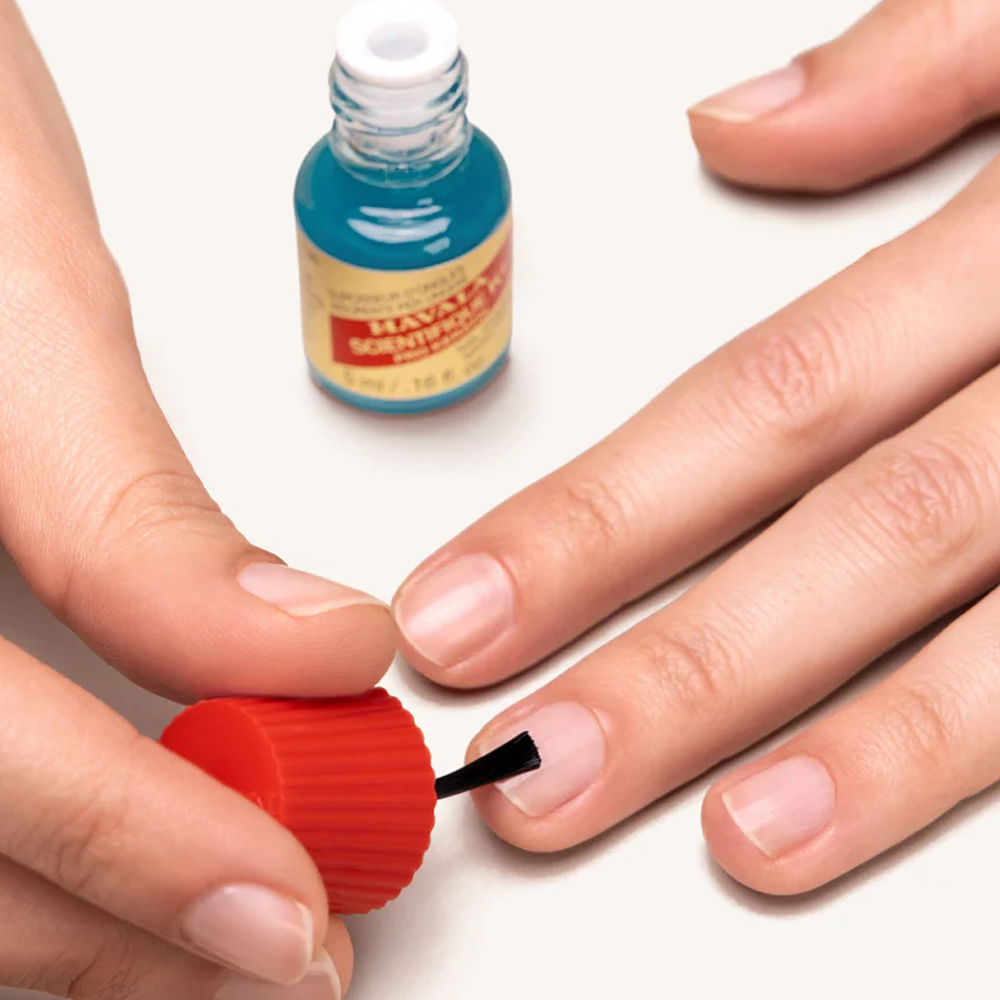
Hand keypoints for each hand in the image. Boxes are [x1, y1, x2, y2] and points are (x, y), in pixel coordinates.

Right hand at [0, 3, 396, 995]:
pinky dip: (14, 866)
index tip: (289, 903)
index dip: (133, 848)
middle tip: (279, 951)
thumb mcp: (23, 304)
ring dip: (65, 931)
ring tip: (214, 948)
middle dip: (111, 932)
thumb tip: (305, 649)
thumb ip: (139, 509)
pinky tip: (107, 880)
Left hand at [393, 0, 999, 894]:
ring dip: (864, 754)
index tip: (468, 609)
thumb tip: (738, 128)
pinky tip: (899, 818)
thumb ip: (918, 64)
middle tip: (539, 767)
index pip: (759, 403)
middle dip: (681, 671)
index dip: (600, 518)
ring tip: (730, 844)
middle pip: (851, 537)